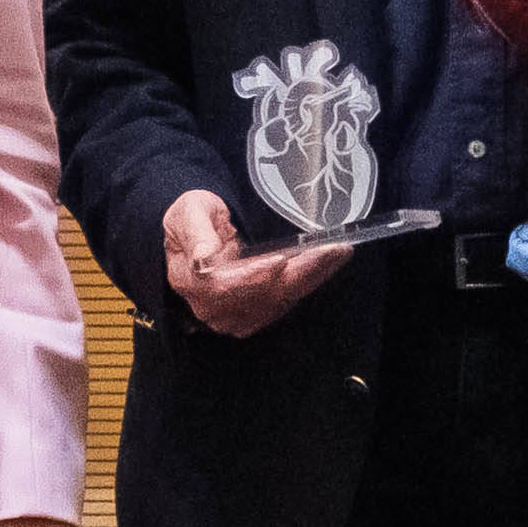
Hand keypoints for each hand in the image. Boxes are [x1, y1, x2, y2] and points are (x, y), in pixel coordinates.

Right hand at [164, 185, 341, 338]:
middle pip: (262, 296)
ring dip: (313, 276)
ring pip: (281, 300)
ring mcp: (235, 314)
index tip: (279, 260)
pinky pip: (288, 300)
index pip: (224, 287)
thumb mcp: (188, 211)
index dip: (253, 276)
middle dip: (301, 273)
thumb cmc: (194, 215)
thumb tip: (204, 258)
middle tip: (332, 250)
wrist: (199, 229)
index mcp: (190, 280)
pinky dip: (311, 280)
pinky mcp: (256, 314)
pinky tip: (330, 262)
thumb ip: (196, 232)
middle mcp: (212, 306)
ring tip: (339, 251)